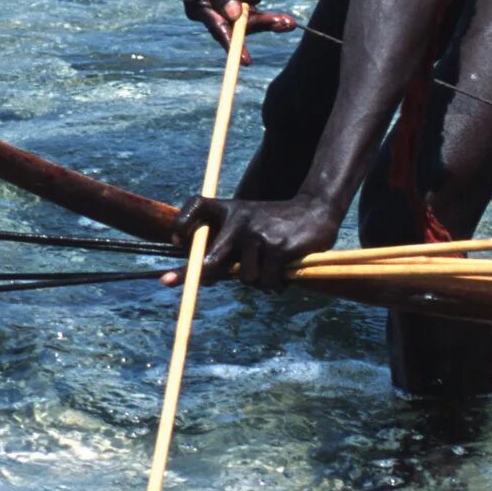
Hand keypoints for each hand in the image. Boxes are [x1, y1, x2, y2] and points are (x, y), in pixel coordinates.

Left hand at [165, 193, 345, 291]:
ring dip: (257, 281)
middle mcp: (239, 219)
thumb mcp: (248, 226)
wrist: (315, 210)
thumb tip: (202, 278)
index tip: (176, 240)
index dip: (182, 223)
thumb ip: (227, 247)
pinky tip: (283, 272)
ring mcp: (258, 233)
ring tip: (270, 268)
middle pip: (210, 260)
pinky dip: (275, 285)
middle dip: (200, 276)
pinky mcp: (278, 247)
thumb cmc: (275, 225)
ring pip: (244, 278)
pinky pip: (266, 282)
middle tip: (176, 282)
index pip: (196, 205)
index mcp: (229, 210)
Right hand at [178, 0, 301, 51]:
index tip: (247, 60)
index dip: (234, 45)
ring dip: (265, 16)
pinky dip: (256, 0)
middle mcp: (207, 10)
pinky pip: (249, 8)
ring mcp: (219, 6)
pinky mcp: (230, 0)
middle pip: (237, 25)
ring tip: (288, 20)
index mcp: (198, 4)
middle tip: (288, 23)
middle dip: (262, 24)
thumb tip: (234, 17)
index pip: (218, 28)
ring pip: (246, 19)